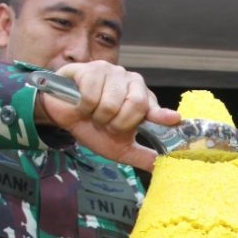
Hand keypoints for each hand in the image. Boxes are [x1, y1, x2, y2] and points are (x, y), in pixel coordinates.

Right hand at [35, 60, 179, 170]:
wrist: (63, 116)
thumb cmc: (93, 128)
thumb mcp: (119, 147)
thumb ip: (141, 155)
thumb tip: (162, 167)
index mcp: (141, 98)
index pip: (154, 107)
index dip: (163, 114)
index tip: (174, 119)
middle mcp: (131, 82)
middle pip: (135, 105)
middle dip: (117, 124)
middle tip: (107, 124)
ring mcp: (112, 73)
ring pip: (111, 104)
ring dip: (98, 117)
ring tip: (92, 114)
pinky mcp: (91, 69)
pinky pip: (91, 95)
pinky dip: (83, 107)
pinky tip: (81, 105)